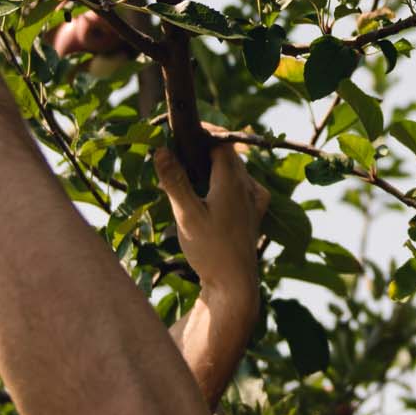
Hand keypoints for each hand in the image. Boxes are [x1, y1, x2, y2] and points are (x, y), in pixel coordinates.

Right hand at [156, 135, 269, 304]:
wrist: (234, 285)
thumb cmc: (210, 251)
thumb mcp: (187, 216)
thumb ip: (175, 181)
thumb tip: (161, 149)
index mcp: (233, 180)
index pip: (221, 140)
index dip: (202, 131)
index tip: (180, 128)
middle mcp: (248, 186)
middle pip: (228, 154)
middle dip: (203, 148)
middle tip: (176, 150)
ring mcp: (254, 200)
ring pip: (235, 170)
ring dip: (213, 166)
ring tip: (188, 172)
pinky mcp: (253, 214)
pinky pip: (242, 186)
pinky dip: (225, 182)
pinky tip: (212, 192)